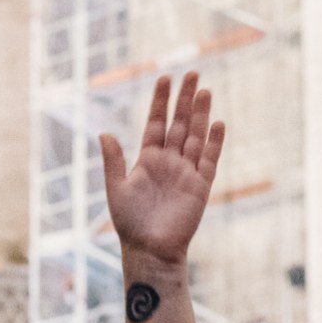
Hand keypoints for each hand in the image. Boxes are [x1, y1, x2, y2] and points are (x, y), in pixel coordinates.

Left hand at [98, 71, 226, 271]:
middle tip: (191, 73)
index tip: (164, 78)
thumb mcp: (116, 189)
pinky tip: (217, 123)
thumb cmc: (130, 223)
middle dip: (184, 99)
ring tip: (203, 90)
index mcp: (147, 160)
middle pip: (179, 123)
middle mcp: (168, 161)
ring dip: (199, 114)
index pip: (155, 123)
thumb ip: (113, 161)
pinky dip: (213, 142)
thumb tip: (104, 133)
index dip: (160, 102)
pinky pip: (208, 159)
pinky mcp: (200, 185)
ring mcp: (186, 172)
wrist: (150, 250)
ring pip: (195, 136)